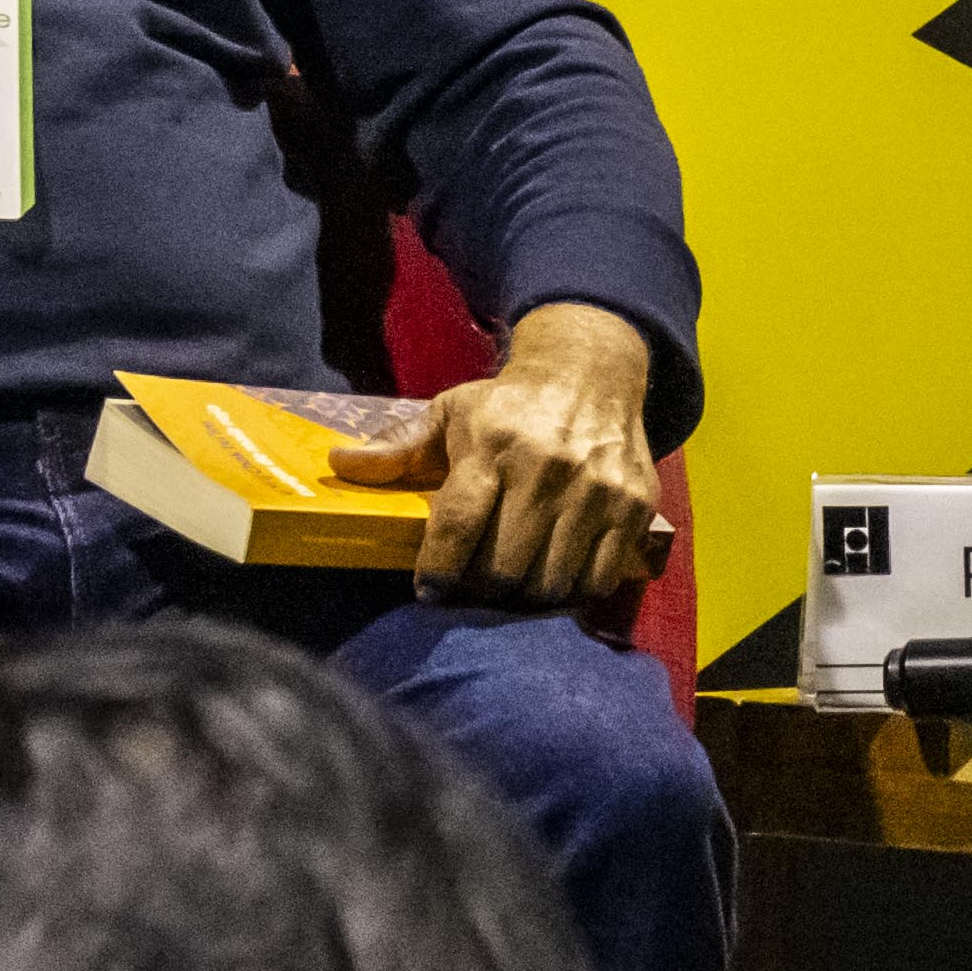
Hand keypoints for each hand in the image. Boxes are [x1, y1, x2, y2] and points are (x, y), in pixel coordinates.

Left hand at [424, 302, 674, 613]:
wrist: (593, 373)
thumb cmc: (509, 404)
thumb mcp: (449, 413)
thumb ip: (397, 447)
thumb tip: (337, 464)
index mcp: (492, 443)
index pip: (457, 524)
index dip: (438, 570)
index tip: (430, 590)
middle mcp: (546, 466)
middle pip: (503, 566)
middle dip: (480, 589)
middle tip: (473, 587)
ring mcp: (596, 489)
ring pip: (550, 582)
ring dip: (525, 597)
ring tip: (512, 586)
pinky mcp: (634, 506)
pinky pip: (596, 579)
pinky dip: (571, 592)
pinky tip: (554, 578)